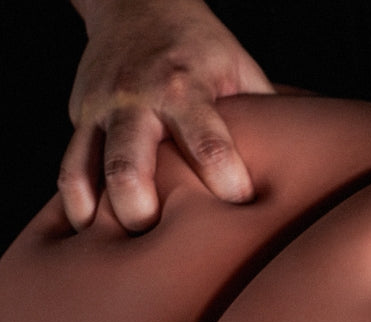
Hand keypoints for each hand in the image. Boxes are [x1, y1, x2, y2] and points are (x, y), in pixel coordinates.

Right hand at [59, 0, 273, 230]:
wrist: (135, 4)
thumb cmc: (201, 49)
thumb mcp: (240, 69)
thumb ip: (261, 117)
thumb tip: (300, 168)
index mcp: (186, 86)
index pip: (207, 141)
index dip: (224, 178)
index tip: (241, 207)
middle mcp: (137, 98)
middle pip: (129, 162)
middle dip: (141, 207)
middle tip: (160, 238)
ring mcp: (102, 108)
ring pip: (86, 168)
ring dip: (101, 212)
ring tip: (118, 247)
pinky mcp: (79, 117)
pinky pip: (70, 166)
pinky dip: (74, 202)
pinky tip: (86, 231)